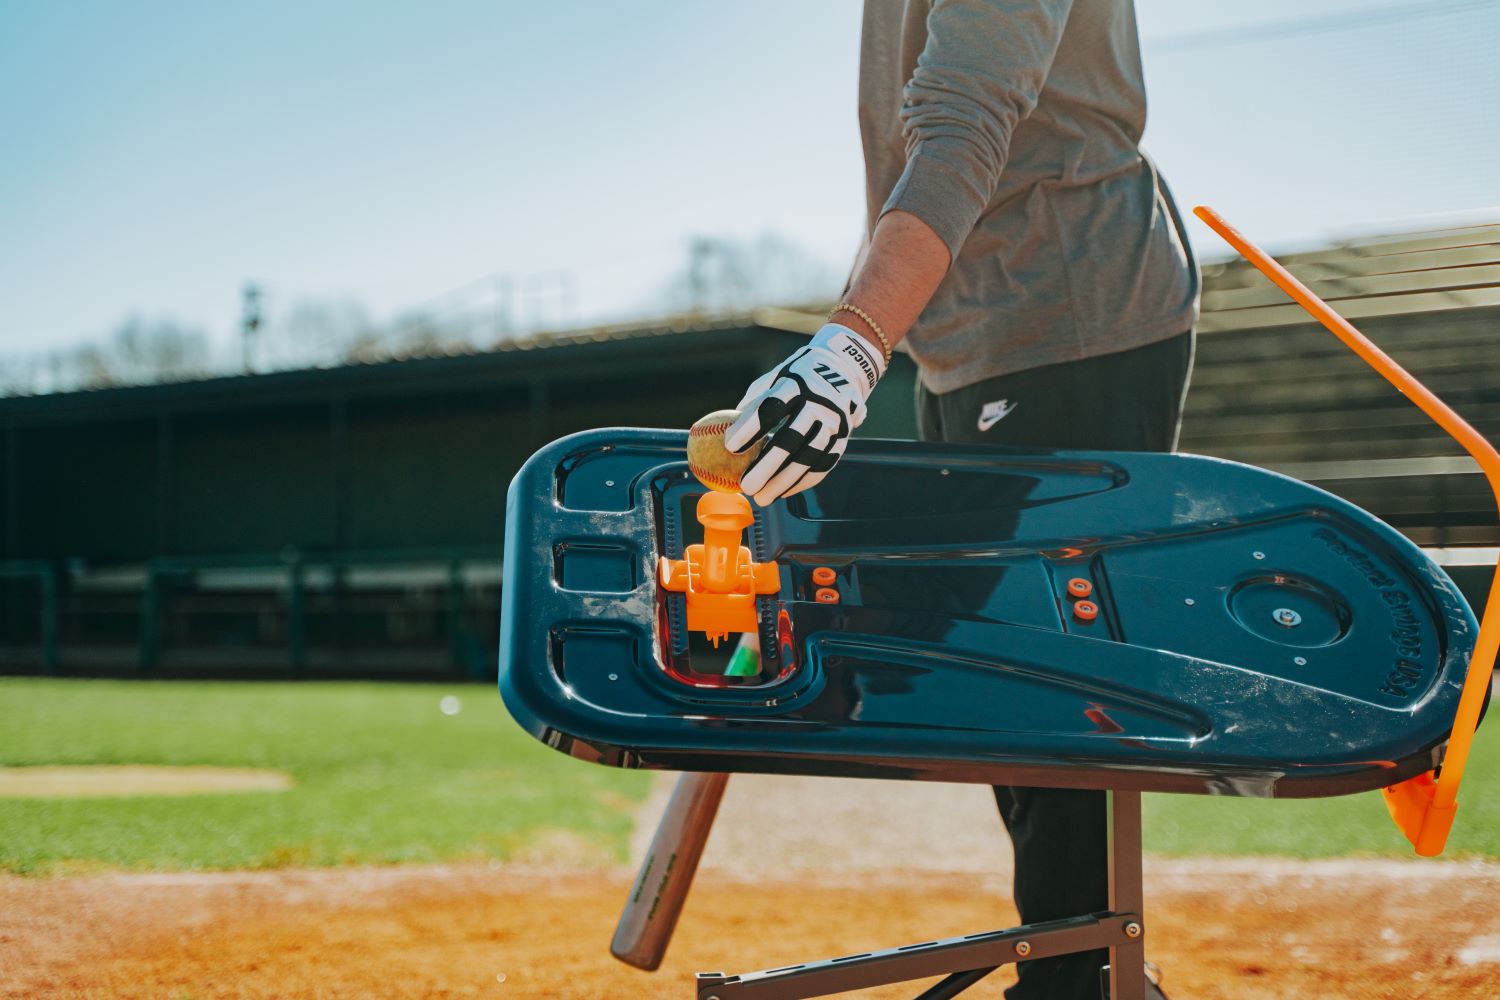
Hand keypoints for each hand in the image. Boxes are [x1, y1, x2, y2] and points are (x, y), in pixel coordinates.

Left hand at [724, 324, 884, 505]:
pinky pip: (822, 465)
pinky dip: (802, 482)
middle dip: (767, 465)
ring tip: (762, 498)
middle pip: (791, 438)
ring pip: (809, 457)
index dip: (750, 428)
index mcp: (796, 384)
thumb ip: (753, 403)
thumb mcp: (774, 378)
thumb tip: (723, 428)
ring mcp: (834, 422)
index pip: (771, 407)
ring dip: (784, 481)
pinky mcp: (843, 438)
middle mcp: (818, 403)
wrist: (844, 369)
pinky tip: (782, 493)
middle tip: (746, 486)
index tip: (729, 447)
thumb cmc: (795, 377)